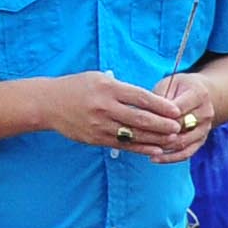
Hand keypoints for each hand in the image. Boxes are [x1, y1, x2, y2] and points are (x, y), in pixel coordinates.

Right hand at [29, 71, 187, 154]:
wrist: (48, 104)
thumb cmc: (77, 87)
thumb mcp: (99, 78)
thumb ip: (122, 88)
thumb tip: (148, 99)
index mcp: (108, 88)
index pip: (141, 97)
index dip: (161, 105)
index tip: (175, 110)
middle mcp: (105, 107)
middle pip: (141, 118)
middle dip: (163, 124)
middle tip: (178, 127)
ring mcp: (100, 125)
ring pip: (134, 135)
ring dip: (156, 139)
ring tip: (172, 139)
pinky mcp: (96, 138)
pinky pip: (122, 145)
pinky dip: (140, 148)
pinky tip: (154, 149)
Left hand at [145, 72, 219, 165]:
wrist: (202, 94)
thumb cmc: (179, 87)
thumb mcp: (169, 84)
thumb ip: (159, 99)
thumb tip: (143, 116)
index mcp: (199, 94)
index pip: (177, 109)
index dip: (159, 116)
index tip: (140, 120)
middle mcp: (205, 112)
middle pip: (180, 127)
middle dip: (158, 133)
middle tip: (137, 136)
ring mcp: (205, 128)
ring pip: (183, 142)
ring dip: (162, 147)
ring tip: (143, 149)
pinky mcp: (201, 140)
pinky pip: (186, 153)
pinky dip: (170, 158)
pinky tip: (155, 158)